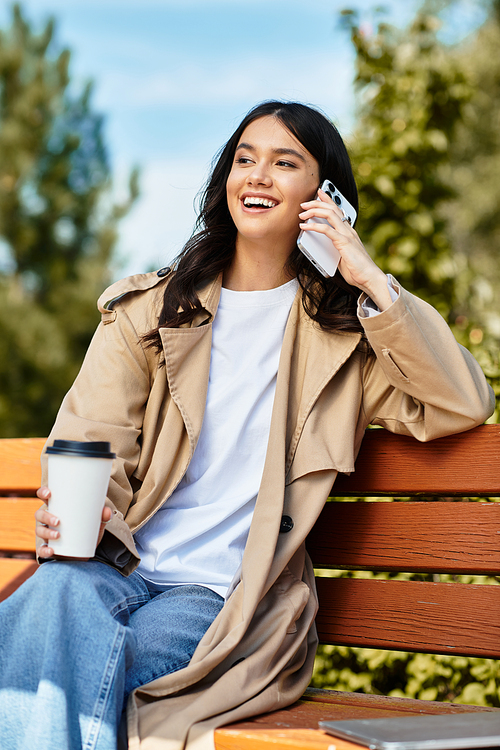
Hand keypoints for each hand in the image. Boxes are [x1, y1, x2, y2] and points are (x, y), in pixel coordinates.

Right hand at [35, 486, 111, 559]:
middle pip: (39, 514)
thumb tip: (106, 511)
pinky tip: (51, 550)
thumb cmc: (86, 531)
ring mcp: (46, 534)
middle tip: (58, 521)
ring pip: (39, 530)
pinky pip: (41, 550)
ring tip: (58, 535)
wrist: (85, 553)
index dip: (43, 492)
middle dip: (46, 516)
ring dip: (46, 532)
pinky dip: (44, 550)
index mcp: (57, 508)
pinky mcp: (48, 549)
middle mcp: (48, 520)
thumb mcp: (95, 524)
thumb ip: (102, 517)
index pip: (45, 497)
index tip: (49, 494)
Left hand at [299, 189, 392, 310]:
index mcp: (349, 231)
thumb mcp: (342, 256)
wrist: (369, 277)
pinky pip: (327, 230)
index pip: (338, 210)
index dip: (328, 199)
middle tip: (304, 204)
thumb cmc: (356, 269)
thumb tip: (321, 247)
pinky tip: (305, 227)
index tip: (319, 193)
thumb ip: (334, 248)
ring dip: (314, 211)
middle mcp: (349, 230)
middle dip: (317, 203)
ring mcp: (347, 235)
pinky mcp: (343, 242)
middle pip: (332, 209)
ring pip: (329, 214)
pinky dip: (314, 226)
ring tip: (302, 214)